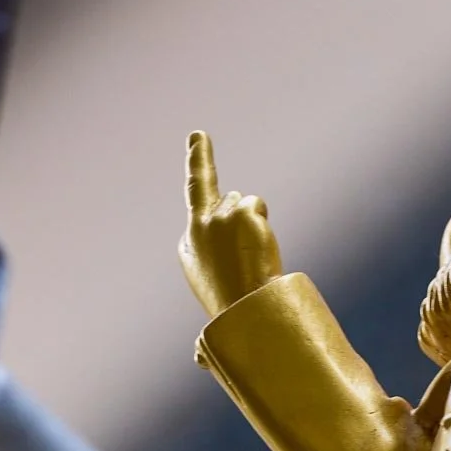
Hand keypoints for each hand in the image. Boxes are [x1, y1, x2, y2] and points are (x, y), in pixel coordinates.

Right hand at [181, 131, 281, 316]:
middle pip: (227, 200)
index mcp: (189, 244)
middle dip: (239, 215)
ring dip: (253, 225)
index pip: (194, 197)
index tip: (199, 135)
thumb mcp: (213, 283)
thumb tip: (210, 314)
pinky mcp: (240, 212)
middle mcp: (199, 225)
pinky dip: (261, 222)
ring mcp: (219, 216)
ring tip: (251, 257)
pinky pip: (256, 205)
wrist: (245, 307)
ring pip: (244, 203)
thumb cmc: (233, 302)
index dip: (198, 159)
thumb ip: (213, 251)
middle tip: (245, 249)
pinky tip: (257, 247)